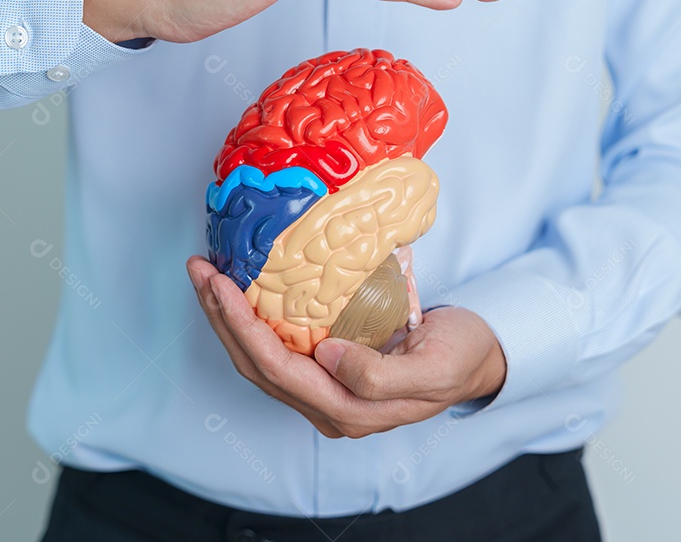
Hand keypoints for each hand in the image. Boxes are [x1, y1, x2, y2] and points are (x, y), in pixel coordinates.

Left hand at [186, 256, 506, 438]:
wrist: (480, 358)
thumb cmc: (460, 359)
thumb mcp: (433, 369)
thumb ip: (379, 377)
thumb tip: (328, 358)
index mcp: (349, 410)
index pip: (278, 369)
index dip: (242, 328)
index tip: (220, 286)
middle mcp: (328, 405)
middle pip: (257, 365)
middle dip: (222, 317)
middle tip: (200, 270)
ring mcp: (325, 389)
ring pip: (260, 357)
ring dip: (229, 317)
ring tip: (208, 276)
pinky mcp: (327, 367)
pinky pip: (278, 345)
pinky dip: (253, 317)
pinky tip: (241, 289)